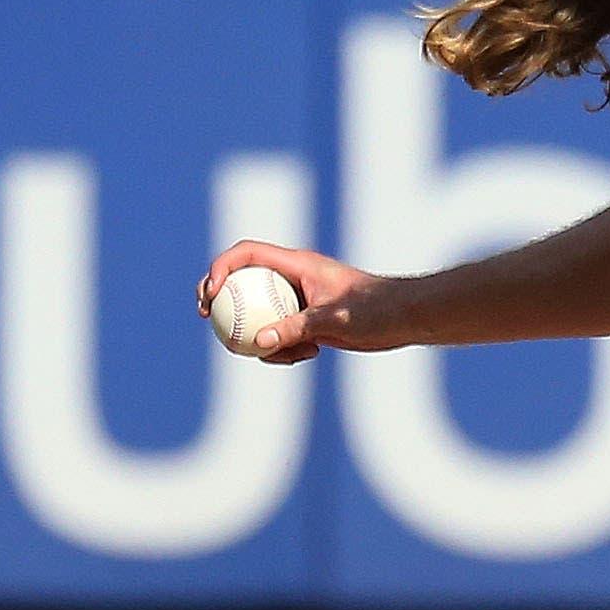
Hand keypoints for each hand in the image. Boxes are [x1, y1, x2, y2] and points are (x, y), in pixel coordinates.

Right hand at [195, 239, 384, 363]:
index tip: (211, 294)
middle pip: (242, 281)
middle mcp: (292, 277)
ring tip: (287, 353)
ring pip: (258, 314)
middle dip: (220, 298)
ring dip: (261, 336)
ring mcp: (297, 299)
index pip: (246, 254)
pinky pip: (278, 333)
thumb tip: (259, 343)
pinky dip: (284, 349)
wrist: (404, 319)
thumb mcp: (335, 320)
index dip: (221, 268)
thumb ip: (297, 328)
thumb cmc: (376, 310)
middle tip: (205, 318)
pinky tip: (310, 356)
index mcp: (296, 263)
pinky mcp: (305, 320)